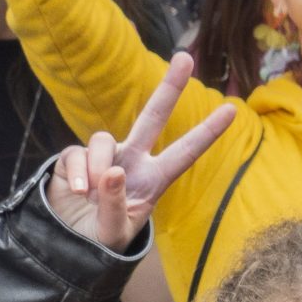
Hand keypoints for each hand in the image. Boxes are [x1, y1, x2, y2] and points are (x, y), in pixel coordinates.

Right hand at [45, 52, 234, 251]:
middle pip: (154, 116)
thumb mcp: (116, 231)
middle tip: (185, 56)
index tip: (233, 109)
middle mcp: (133, 160)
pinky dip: (77, 173)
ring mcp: (105, 156)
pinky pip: (76, 153)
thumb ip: (115, 204)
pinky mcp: (75, 157)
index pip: (186, 152)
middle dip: (169, 87)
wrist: (68, 245)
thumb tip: (112, 169)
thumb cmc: (102, 240)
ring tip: (90, 194)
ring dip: (97, 164)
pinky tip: (77, 192)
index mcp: (155, 179)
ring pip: (103, 139)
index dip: (207, 132)